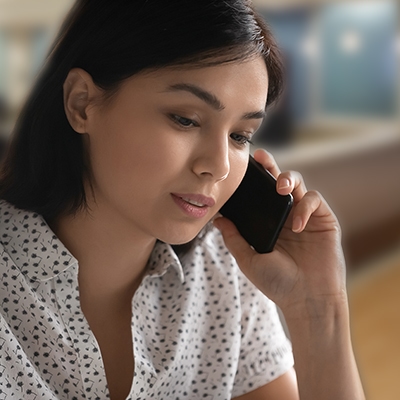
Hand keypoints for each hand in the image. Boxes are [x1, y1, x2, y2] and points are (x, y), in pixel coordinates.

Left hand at [214, 148, 346, 315]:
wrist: (306, 299)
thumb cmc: (277, 282)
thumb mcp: (248, 259)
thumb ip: (234, 239)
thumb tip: (217, 219)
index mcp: (269, 222)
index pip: (260, 195)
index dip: (253, 180)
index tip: (242, 167)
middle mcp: (286, 215)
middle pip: (278, 182)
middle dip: (270, 166)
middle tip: (261, 157)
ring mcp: (305, 216)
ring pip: (298, 183)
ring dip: (288, 179)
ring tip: (280, 188)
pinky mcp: (323, 219)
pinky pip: (314, 200)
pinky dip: (306, 207)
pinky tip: (298, 226)